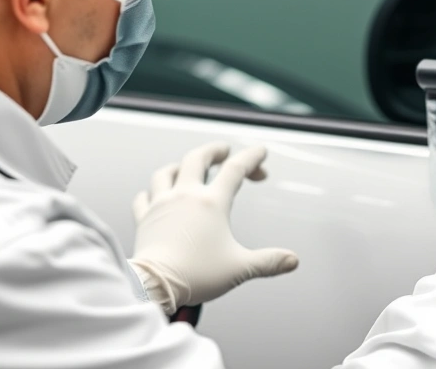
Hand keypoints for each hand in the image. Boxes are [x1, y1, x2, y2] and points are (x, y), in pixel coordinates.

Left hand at [129, 143, 298, 314]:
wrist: (156, 285)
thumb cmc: (196, 275)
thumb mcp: (240, 268)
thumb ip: (268, 262)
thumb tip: (292, 260)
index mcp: (212, 203)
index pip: (235, 169)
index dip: (251, 157)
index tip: (260, 152)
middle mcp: (186, 196)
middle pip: (197, 158)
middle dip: (214, 150)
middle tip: (223, 150)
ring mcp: (162, 204)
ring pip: (166, 172)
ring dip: (179, 165)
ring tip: (186, 167)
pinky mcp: (144, 218)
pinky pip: (143, 197)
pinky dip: (151, 192)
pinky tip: (154, 195)